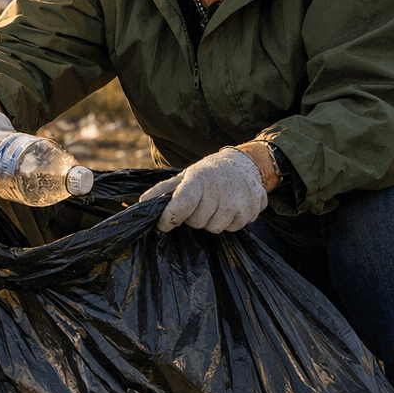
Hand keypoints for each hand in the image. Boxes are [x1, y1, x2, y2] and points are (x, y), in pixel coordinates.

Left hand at [139, 146, 266, 233]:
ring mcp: (238, 201)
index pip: (182, 205)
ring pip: (214, 229)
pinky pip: (232, 229)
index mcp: (199, 179)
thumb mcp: (186, 175)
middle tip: (200, 203)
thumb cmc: (210, 172)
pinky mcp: (251, 211)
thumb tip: (141, 203)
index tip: (164, 223)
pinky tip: (230, 206)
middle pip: (197, 222)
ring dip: (211, 220)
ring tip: (215, 204)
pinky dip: (228, 221)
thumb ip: (164, 190)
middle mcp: (219, 190)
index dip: (169, 218)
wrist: (246, 163)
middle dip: (194, 217)